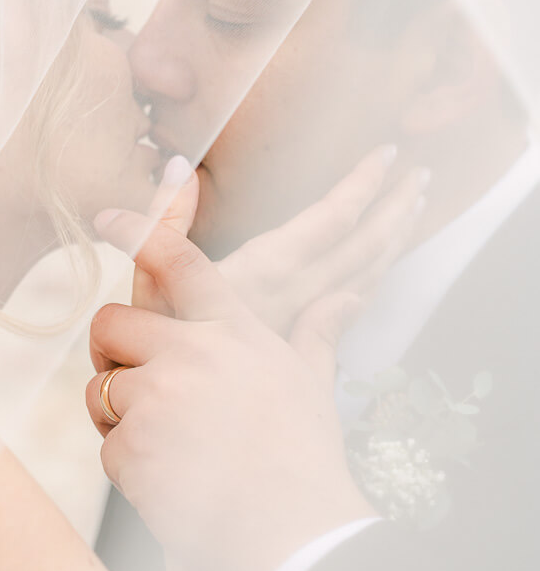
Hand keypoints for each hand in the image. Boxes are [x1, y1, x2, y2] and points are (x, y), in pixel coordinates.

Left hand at [86, 212, 373, 570]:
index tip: (106, 218)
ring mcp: (157, 399)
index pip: (178, 262)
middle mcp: (191, 353)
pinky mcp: (132, 448)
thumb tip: (347, 297)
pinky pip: (105, 445)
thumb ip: (316, 333)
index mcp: (234, 331)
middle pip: (110, 323)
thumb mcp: (311, 386)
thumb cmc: (307, 459)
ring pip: (99, 388)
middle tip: (133, 382)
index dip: (137, 231)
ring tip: (165, 445)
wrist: (295, 534)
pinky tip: (169, 480)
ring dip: (117, 415)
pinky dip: (127, 466)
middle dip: (111, 352)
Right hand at [132, 147, 428, 334]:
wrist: (168, 418)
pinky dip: (373, 278)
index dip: (363, 184)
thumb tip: (180, 169)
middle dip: (397, 209)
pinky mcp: (298, 346)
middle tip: (423, 174)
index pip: (331, 219)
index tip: (388, 152)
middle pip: (365, 249)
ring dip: (393, 242)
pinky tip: (377, 269)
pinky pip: (352, 307)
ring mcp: (300, 325)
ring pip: (365, 280)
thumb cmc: (152, 348)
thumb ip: (164, 219)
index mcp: (265, 272)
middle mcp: (293, 298)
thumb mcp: (149, 278)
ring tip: (413, 210)